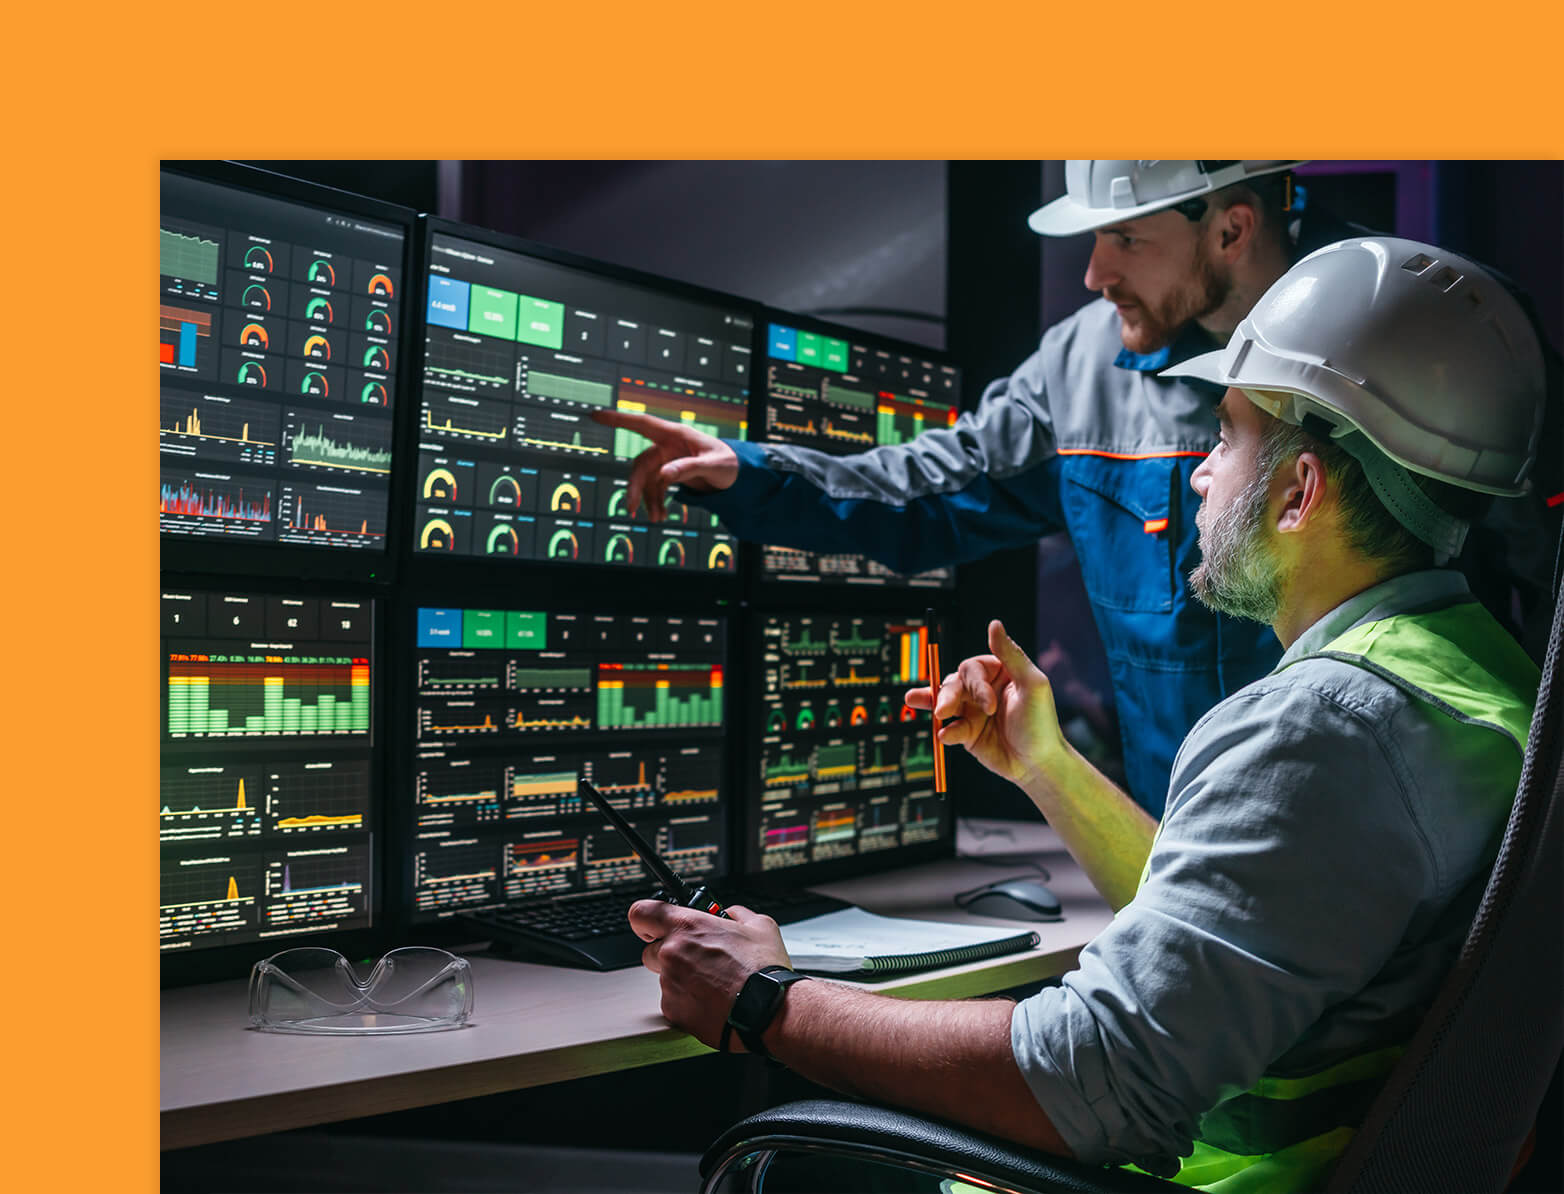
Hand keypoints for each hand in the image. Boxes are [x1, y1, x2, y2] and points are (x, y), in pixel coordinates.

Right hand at [590, 408, 738, 520]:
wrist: (736, 474)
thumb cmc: (728, 462)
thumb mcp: (712, 465)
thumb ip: (688, 468)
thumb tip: (664, 475)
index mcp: (675, 435)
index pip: (642, 424)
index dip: (618, 419)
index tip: (596, 415)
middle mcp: (667, 446)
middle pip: (641, 464)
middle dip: (635, 486)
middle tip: (631, 507)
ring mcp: (667, 460)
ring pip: (646, 480)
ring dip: (648, 499)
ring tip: (657, 518)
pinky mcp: (669, 474)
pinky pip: (656, 488)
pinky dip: (656, 502)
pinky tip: (661, 515)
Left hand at [628, 900, 790, 1050]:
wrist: (768, 1011)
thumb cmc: (763, 971)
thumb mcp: (760, 925)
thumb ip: (737, 913)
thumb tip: (731, 914)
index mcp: (687, 926)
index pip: (641, 912)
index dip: (645, 919)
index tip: (651, 925)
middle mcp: (672, 953)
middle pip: (651, 950)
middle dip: (669, 953)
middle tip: (697, 959)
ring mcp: (669, 983)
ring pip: (664, 977)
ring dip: (681, 978)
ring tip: (713, 984)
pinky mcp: (672, 1010)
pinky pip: (672, 1001)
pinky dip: (687, 1001)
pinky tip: (711, 1000)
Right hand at [903, 619, 1067, 788]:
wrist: (1039, 764)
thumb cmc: (1041, 723)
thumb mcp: (1032, 684)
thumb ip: (1011, 654)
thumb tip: (994, 623)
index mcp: (999, 673)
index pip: (972, 669)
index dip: (975, 684)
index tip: (988, 705)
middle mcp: (983, 690)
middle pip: (954, 683)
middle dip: (947, 695)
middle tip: (944, 711)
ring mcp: (973, 712)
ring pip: (945, 702)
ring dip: (933, 702)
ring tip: (913, 700)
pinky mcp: (967, 734)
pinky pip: (949, 728)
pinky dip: (946, 732)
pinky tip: (946, 737)